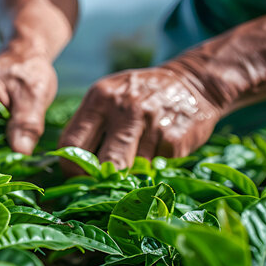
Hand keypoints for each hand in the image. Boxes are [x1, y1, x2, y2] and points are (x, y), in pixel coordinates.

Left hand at [59, 67, 222, 172]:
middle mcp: (125, 109)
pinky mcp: (173, 141)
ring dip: (130, 174)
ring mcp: (151, 125)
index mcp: (100, 98)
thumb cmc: (140, 94)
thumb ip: (90, 124)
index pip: (72, 143)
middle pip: (103, 164)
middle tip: (103, 183)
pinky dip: (152, 167)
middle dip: (101, 180)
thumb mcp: (110, 95)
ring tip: (135, 161)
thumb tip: (72, 166)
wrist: (193, 81)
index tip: (78, 175)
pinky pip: (154, 168)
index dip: (72, 167)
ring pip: (130, 171)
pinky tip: (157, 151)